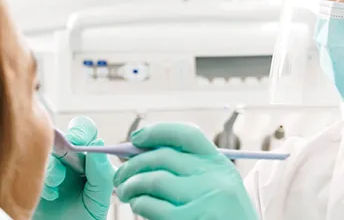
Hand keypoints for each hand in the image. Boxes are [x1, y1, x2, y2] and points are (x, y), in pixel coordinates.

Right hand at [33, 117, 114, 219]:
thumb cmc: (83, 218)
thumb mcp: (99, 199)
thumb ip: (102, 175)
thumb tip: (97, 145)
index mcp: (86, 160)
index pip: (85, 132)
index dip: (82, 132)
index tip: (80, 141)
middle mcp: (65, 160)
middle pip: (60, 135)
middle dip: (64, 142)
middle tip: (68, 150)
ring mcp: (47, 169)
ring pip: (44, 153)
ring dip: (53, 166)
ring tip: (57, 183)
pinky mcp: (30, 180)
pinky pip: (31, 171)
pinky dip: (42, 181)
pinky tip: (51, 195)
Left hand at [114, 123, 258, 219]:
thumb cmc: (221, 218)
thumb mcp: (217, 188)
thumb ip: (190, 170)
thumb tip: (140, 153)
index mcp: (220, 165)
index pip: (187, 135)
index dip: (158, 132)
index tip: (136, 138)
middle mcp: (214, 178)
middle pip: (163, 157)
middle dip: (133, 165)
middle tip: (121, 176)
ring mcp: (204, 199)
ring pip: (153, 180)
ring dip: (131, 186)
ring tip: (126, 193)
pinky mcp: (189, 219)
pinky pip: (151, 206)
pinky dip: (139, 204)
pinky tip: (139, 208)